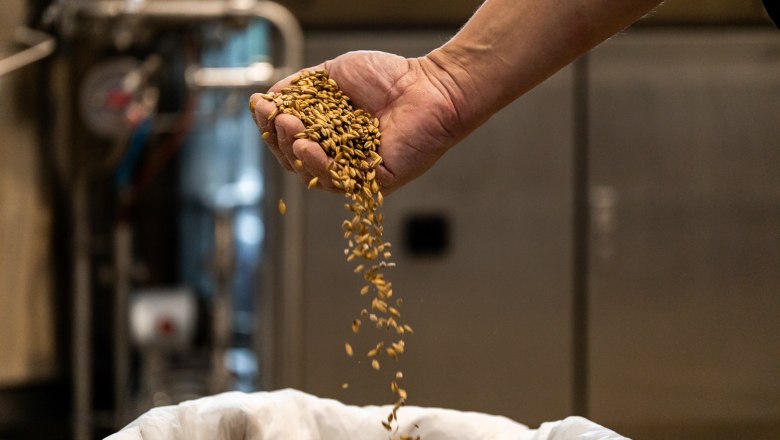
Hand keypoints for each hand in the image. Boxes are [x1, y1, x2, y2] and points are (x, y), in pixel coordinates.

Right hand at [250, 50, 466, 193]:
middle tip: (278, 118)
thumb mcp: (333, 75)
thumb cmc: (387, 76)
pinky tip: (307, 147)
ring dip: (294, 152)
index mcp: (327, 133)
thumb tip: (268, 99)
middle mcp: (338, 156)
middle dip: (279, 139)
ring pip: (312, 174)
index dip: (270, 126)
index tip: (262, 106)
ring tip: (291, 129)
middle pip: (294, 160)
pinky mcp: (373, 183)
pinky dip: (319, 167)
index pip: (288, 138)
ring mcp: (355, 172)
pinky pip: (340, 182)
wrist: (429, 85)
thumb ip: (300, 86)